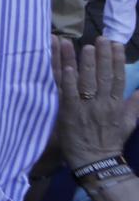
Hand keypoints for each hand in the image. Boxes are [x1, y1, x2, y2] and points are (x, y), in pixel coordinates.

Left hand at [54, 35, 138, 168]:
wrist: (95, 161)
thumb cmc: (110, 141)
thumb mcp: (128, 123)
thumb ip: (134, 105)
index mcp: (117, 104)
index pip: (119, 78)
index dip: (117, 60)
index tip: (116, 45)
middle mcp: (103, 104)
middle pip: (104, 76)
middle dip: (103, 56)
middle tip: (101, 38)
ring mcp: (86, 108)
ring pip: (87, 81)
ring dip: (86, 63)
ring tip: (85, 46)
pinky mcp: (70, 113)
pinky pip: (69, 93)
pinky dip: (68, 79)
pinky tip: (67, 66)